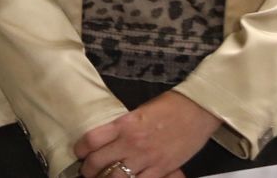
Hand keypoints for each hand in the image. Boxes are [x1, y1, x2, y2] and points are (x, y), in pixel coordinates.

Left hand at [73, 90, 218, 177]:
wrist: (197, 110)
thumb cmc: (170, 106)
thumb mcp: (139, 111)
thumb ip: (123, 126)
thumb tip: (108, 139)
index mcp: (124, 124)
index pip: (91, 140)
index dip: (81, 149)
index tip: (79, 152)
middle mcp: (132, 143)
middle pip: (99, 162)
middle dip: (88, 170)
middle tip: (86, 171)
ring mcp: (147, 158)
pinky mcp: (162, 169)